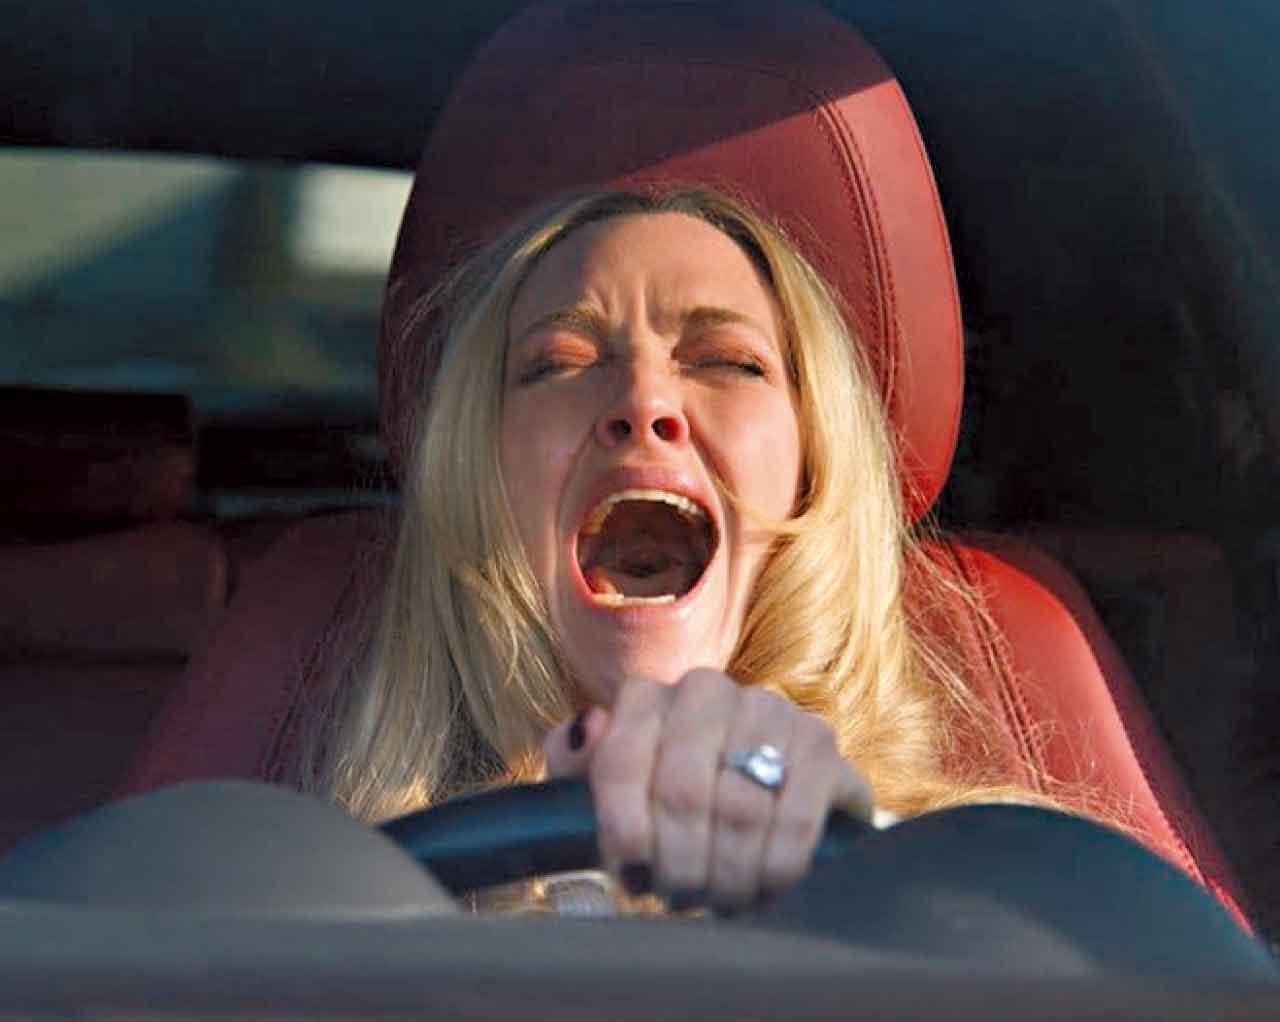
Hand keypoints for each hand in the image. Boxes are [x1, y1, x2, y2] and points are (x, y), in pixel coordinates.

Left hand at [543, 668, 873, 912]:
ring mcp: (769, 710)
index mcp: (646, 697)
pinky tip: (762, 889)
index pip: (621, 761)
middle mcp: (707, 690)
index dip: (623, 831)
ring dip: (726, 875)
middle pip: (682, 792)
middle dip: (678, 864)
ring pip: (740, 810)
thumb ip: (576, 763)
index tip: (630, 874)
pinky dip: (775, 869)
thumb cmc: (666, 802)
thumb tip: (586, 729)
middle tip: (679, 897)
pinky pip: (796, 819)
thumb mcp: (605, 789)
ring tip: (718, 900)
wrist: (760, 789)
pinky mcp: (820, 744)